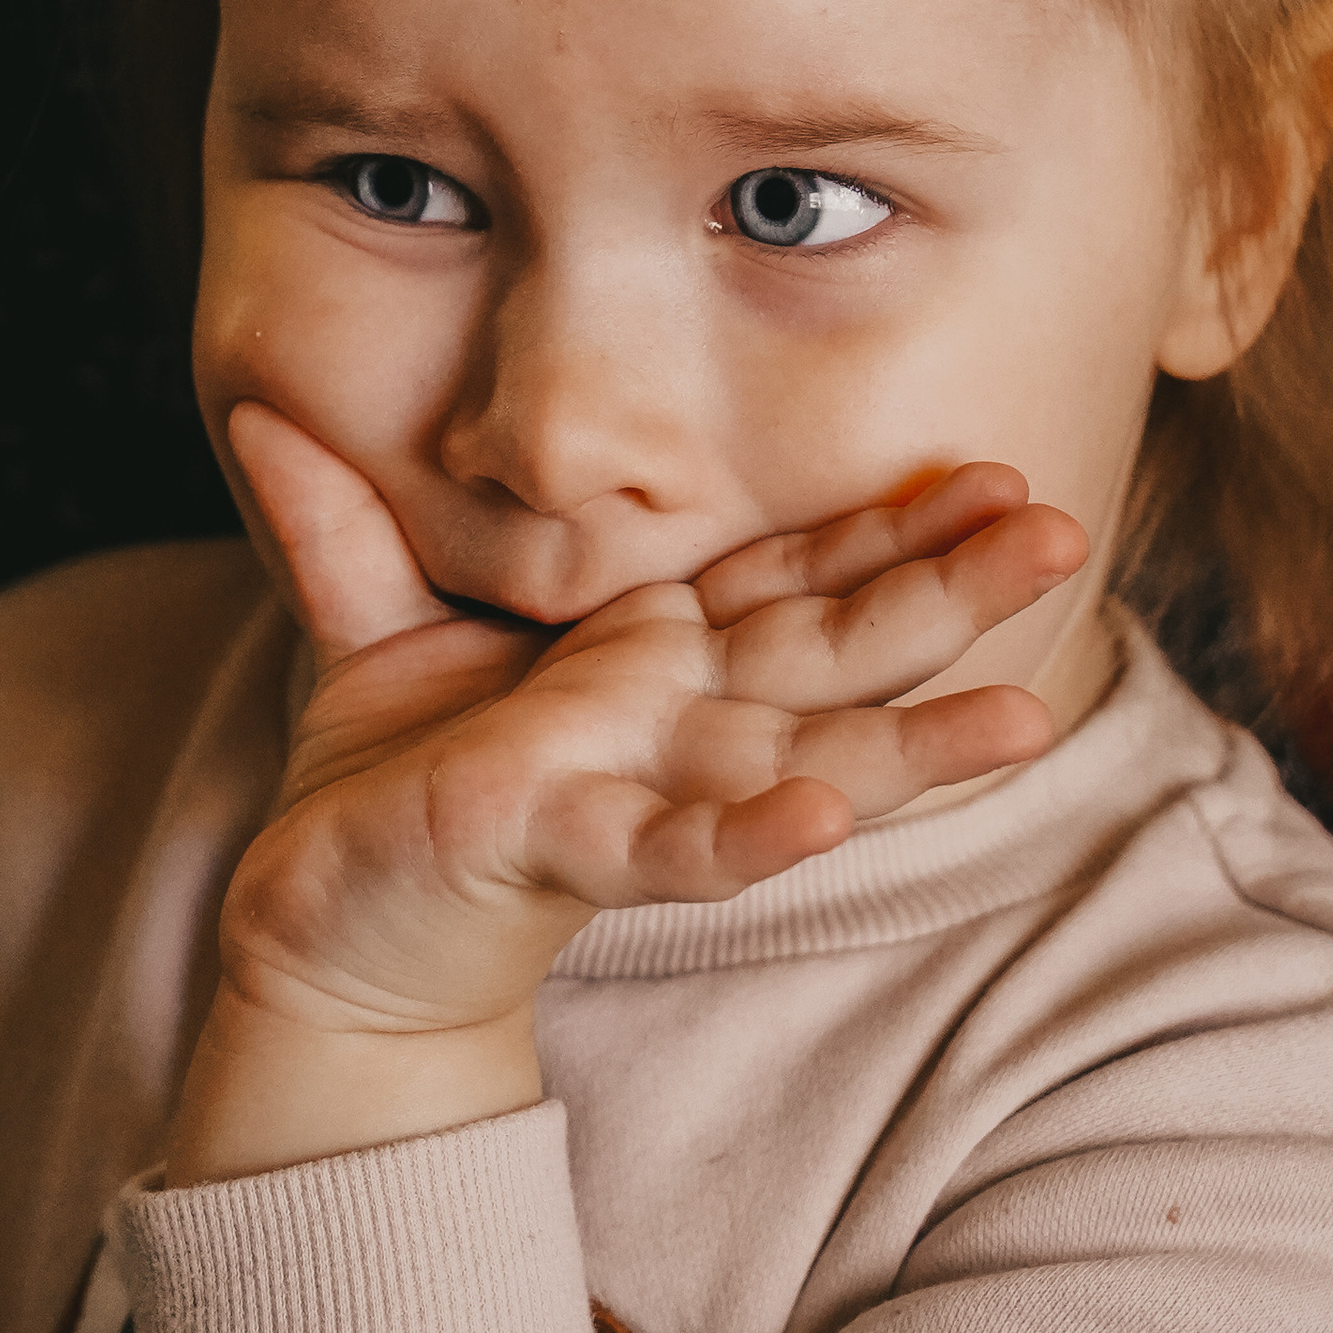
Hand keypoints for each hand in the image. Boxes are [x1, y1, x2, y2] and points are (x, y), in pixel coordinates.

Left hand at [166, 411, 1087, 1182]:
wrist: (315, 921)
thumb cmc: (383, 779)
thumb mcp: (363, 625)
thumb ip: (339, 522)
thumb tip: (263, 410)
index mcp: (649, 656)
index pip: (790, 577)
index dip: (888, 525)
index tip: (994, 469)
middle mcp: (669, 723)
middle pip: (831, 649)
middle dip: (947, 592)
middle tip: (1068, 528)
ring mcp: (632, 790)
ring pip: (797, 755)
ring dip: (909, 737)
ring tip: (1025, 714)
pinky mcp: (565, 847)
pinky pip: (676, 846)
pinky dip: (752, 832)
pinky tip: (829, 818)